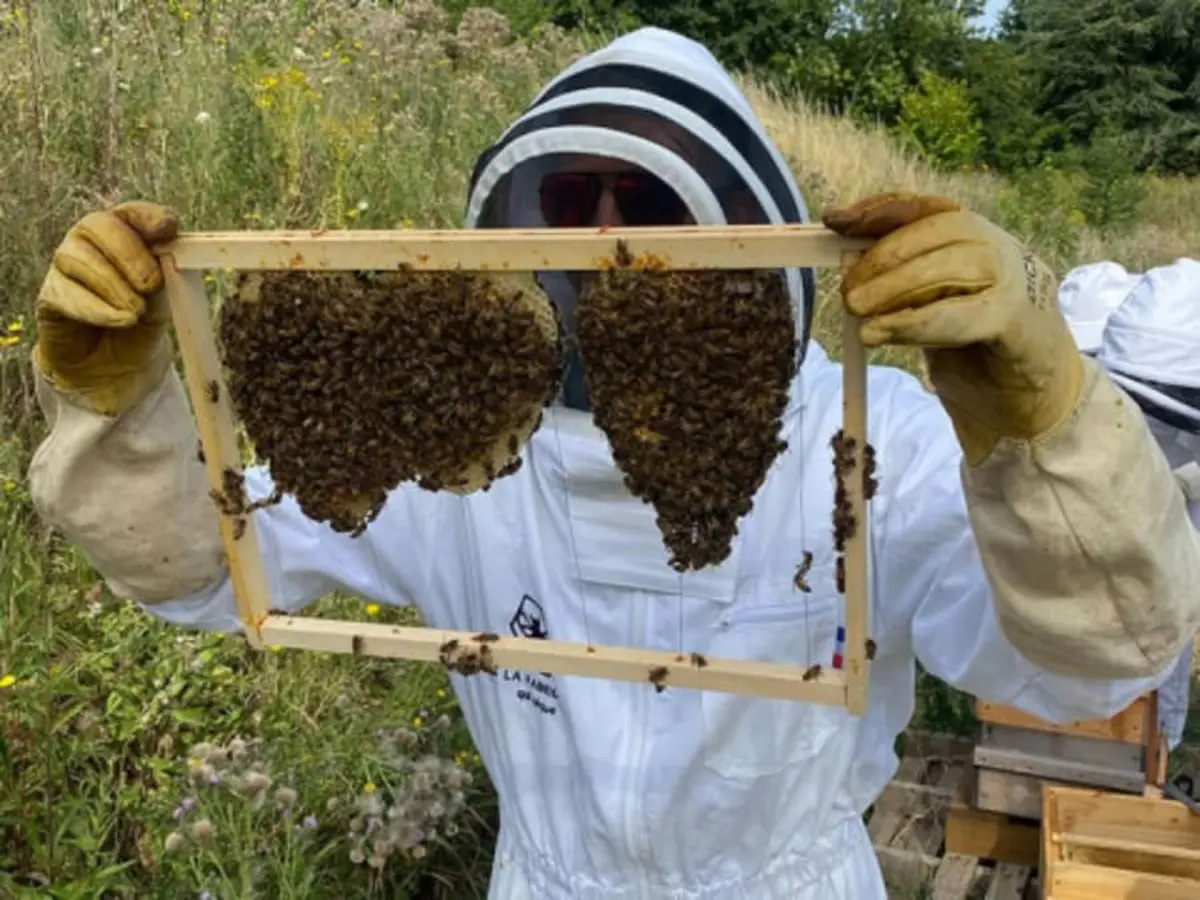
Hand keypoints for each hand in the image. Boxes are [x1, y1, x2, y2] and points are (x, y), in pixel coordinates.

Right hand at [33, 201, 180, 416]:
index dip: (148, 216)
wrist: (117, 368)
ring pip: (77, 256)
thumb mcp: (164, 302)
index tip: (168, 228)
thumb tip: (170, 258)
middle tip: (152, 284)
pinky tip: (120, 320)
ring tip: (137, 311)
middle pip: (99, 225)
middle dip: (129, 254)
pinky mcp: (50, 295)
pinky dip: (96, 308)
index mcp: (126, 235)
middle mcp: (91, 242)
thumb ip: (167, 278)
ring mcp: (67, 265)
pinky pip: (65, 292)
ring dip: (113, 284)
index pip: (132, 213)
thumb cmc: (143, 325)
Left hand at [822, 192, 1082, 465]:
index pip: (929, 208)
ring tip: (859, 310)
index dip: (881, 209)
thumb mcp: (929, 309)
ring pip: (956, 265)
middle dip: (885, 254)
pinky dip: (917, 322)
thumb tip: (850, 266)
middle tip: (848, 290)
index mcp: (978, 240)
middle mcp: (1002, 250)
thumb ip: (901, 285)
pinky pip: (967, 314)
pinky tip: (881, 333)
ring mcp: (1018, 283)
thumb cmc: (975, 354)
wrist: (1031, 405)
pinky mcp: (1021, 323)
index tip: (837, 218)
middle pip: (942, 231)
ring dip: (897, 285)